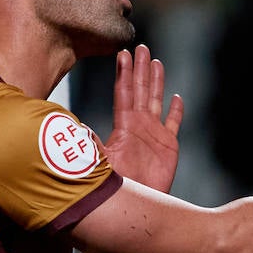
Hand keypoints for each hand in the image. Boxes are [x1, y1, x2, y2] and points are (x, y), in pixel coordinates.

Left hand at [104, 44, 182, 192]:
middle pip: (140, 90)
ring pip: (156, 100)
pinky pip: (174, 124)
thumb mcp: (101, 163)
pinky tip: (177, 97)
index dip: (124, 73)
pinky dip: (176, 111)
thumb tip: (75, 128)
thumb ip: (90, 145)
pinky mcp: (168, 146)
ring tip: (156, 62)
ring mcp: (154, 134)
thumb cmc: (115, 186)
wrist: (135, 205)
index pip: (123, 92)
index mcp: (124, 125)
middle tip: (141, 47)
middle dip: (140, 68)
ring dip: (157, 82)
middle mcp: (139, 125)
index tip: (122, 53)